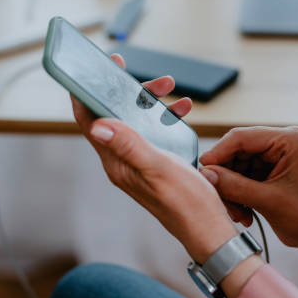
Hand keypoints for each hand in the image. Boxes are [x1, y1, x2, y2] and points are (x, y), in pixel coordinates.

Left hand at [71, 54, 237, 263]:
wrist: (209, 229)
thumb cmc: (186, 204)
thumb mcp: (157, 169)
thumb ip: (128, 145)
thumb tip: (97, 124)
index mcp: (116, 163)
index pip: (90, 122)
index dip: (88, 92)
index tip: (99, 67)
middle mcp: (123, 160)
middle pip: (115, 115)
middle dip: (130, 91)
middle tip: (150, 77)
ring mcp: (140, 161)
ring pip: (137, 121)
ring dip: (152, 102)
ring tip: (172, 89)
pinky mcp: (157, 162)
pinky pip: (155, 132)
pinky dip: (166, 117)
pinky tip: (183, 111)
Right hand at [199, 126, 297, 291]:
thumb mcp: (268, 201)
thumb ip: (235, 186)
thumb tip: (206, 174)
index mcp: (287, 140)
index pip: (241, 138)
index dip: (218, 153)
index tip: (202, 171)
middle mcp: (279, 142)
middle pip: (235, 152)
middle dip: (225, 178)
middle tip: (219, 199)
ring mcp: (272, 156)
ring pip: (234, 166)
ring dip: (230, 191)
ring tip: (237, 214)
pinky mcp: (266, 171)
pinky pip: (239, 177)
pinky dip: (236, 195)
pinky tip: (243, 214)